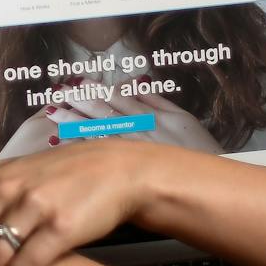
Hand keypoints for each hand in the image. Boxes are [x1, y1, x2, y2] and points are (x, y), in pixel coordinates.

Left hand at [43, 78, 222, 154]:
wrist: (210, 185)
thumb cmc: (200, 151)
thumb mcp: (183, 118)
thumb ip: (156, 99)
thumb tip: (135, 83)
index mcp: (152, 116)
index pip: (118, 98)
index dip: (96, 89)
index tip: (78, 80)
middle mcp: (140, 131)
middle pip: (104, 112)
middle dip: (79, 101)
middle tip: (57, 92)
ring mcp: (134, 152)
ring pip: (99, 132)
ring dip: (75, 121)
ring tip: (54, 112)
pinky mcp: (131, 172)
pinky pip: (103, 157)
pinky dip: (83, 148)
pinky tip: (65, 144)